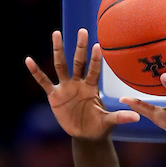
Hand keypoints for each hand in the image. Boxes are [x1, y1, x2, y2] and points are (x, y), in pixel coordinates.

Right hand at [25, 28, 139, 139]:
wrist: (86, 135)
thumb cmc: (99, 126)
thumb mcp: (109, 122)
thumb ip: (120, 117)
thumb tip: (137, 117)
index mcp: (91, 87)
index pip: (94, 70)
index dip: (95, 59)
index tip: (98, 46)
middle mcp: (78, 83)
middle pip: (78, 62)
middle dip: (79, 47)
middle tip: (82, 31)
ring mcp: (65, 87)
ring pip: (61, 65)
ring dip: (58, 50)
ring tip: (56, 33)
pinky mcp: (54, 95)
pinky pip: (44, 82)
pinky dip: (36, 72)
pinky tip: (28, 60)